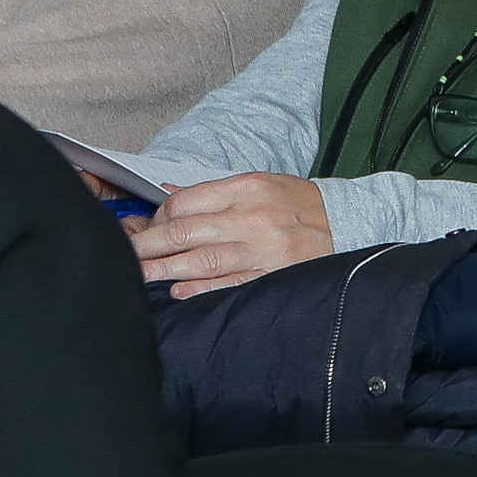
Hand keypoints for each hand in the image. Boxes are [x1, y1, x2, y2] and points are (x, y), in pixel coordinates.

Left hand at [129, 174, 334, 296]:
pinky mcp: (273, 274)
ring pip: (200, 260)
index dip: (157, 218)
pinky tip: (178, 291)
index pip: (185, 203)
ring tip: (139, 277)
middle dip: (147, 246)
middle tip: (125, 256)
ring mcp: (263, 249)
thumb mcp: (262, 184)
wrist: (352, 223)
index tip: (145, 230)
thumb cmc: (301, 205)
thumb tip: (169, 197)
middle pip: (184, 232)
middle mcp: (253, 217)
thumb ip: (215, 193)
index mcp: (247, 188)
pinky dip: (200, 288)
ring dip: (164, 271)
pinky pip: (229, 283)